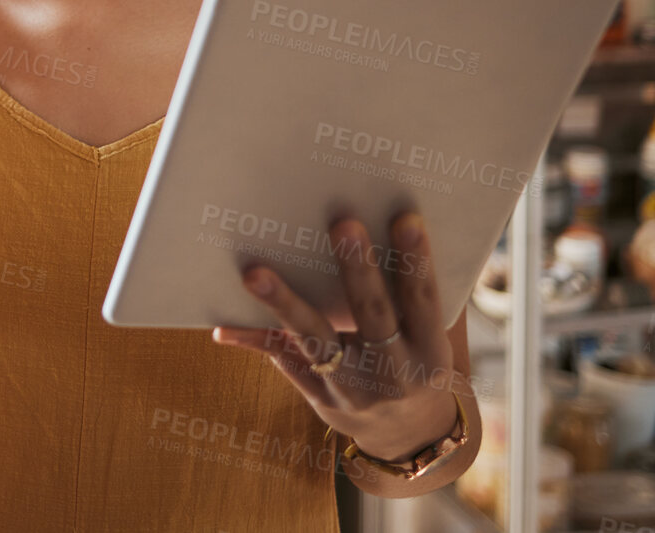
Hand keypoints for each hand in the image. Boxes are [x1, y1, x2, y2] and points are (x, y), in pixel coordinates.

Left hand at [211, 212, 462, 464]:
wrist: (407, 436)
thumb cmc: (415, 364)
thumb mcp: (429, 340)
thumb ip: (412, 296)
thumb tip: (390, 228)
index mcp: (430, 353)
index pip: (424, 302)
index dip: (417, 262)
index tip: (406, 218)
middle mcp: (395, 374)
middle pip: (373, 317)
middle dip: (358, 271)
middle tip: (343, 225)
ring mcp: (354, 390)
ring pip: (316, 341)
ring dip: (284, 304)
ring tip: (254, 274)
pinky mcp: (320, 398)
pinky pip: (285, 363)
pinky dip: (256, 341)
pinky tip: (224, 326)